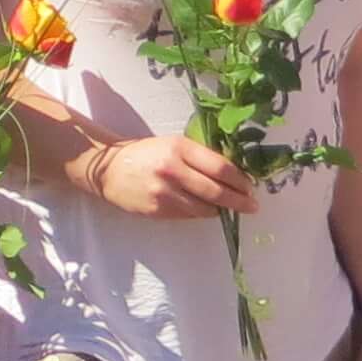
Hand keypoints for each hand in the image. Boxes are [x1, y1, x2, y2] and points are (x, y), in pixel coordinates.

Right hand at [82, 133, 254, 218]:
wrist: (109, 169)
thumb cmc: (146, 153)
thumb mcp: (173, 145)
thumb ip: (199, 157)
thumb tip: (232, 175)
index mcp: (179, 148)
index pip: (220, 166)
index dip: (239, 180)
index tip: (250, 187)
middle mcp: (172, 170)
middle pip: (216, 190)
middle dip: (238, 201)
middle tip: (251, 205)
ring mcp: (164, 193)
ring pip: (205, 208)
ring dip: (220, 209)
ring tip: (228, 208)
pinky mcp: (157, 210)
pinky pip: (189, 215)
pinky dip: (200, 213)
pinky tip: (204, 209)